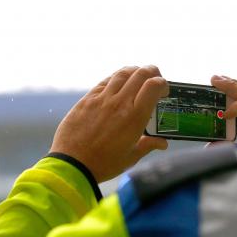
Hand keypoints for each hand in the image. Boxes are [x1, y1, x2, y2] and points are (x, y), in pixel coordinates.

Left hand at [50, 66, 168, 182]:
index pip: (153, 86)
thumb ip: (148, 145)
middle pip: (140, 74)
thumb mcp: (131, 157)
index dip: (162, 83)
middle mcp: (120, 103)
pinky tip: (118, 84)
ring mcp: (102, 99)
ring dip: (134, 71)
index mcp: (135, 118)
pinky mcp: (87, 99)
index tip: (164, 91)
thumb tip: (162, 143)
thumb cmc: (103, 164)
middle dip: (152, 72)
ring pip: (122, 73)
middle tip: (154, 78)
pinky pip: (105, 81)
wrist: (72, 165)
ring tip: (138, 76)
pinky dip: (116, 79)